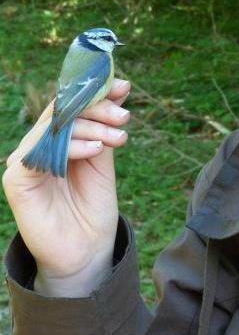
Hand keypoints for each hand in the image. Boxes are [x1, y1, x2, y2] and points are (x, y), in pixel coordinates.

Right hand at [2, 79, 130, 294]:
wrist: (88, 248)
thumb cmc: (94, 203)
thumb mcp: (104, 156)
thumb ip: (106, 124)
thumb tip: (120, 86)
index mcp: (58, 137)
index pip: (71, 103)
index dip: (96, 92)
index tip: (124, 87)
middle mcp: (39, 145)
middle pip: (63, 111)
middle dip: (98, 108)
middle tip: (124, 116)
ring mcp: (25, 161)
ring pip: (54, 127)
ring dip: (92, 127)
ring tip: (117, 138)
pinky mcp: (17, 180)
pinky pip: (40, 152)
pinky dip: (72, 147)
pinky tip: (96, 150)